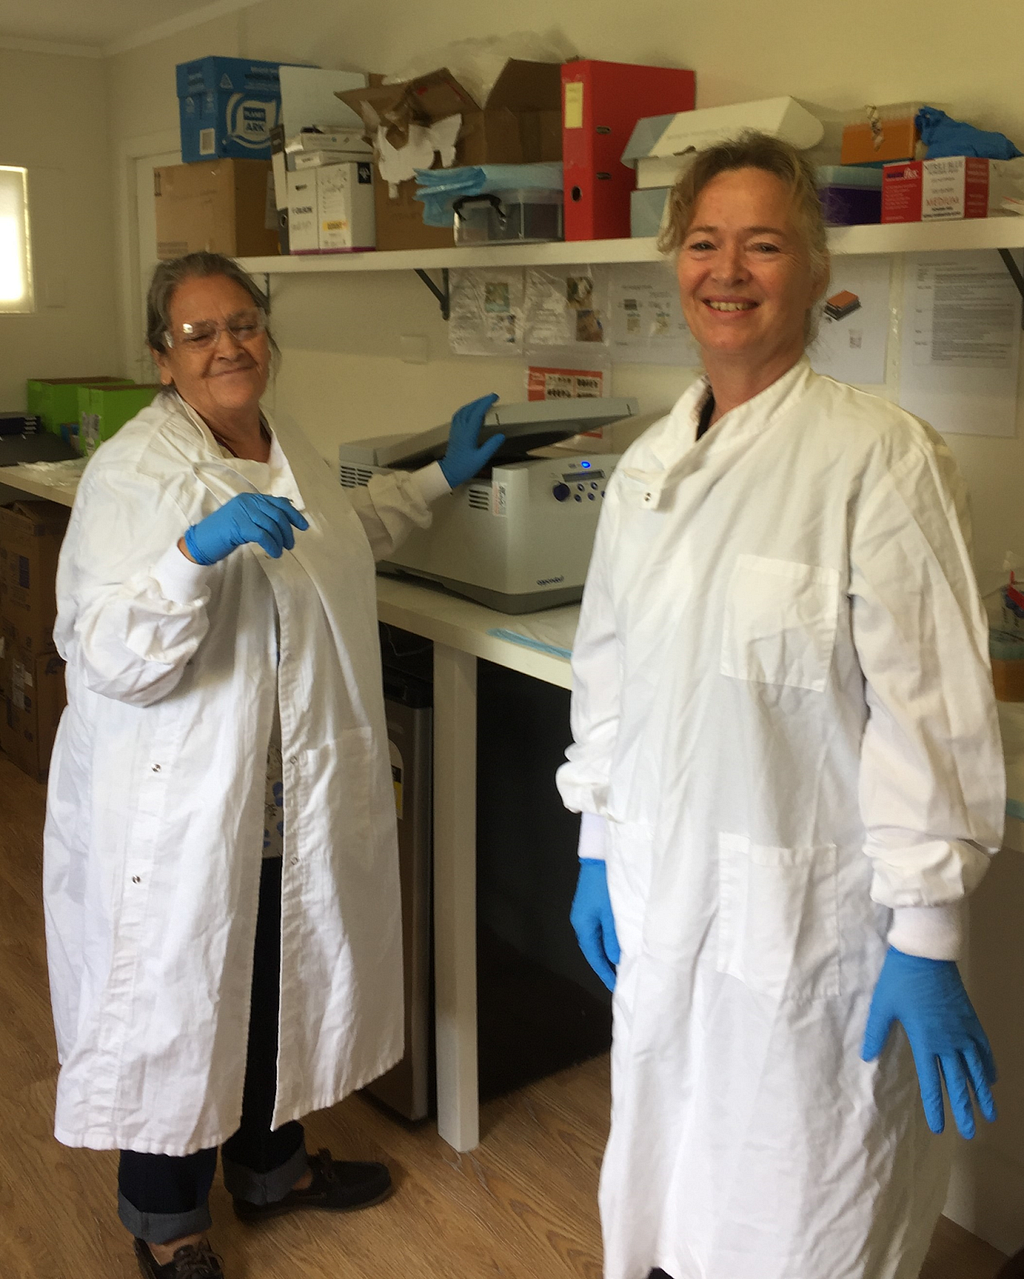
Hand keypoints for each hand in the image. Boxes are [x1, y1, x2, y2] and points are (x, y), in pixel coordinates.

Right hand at [184, 493, 308, 564]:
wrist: (201, 542)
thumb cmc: (224, 533)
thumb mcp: (245, 520)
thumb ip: (262, 516)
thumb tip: (285, 518)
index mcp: (250, 498)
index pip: (278, 503)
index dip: (293, 514)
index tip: (303, 526)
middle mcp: (247, 502)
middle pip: (277, 514)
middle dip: (288, 530)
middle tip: (290, 544)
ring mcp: (242, 513)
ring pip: (272, 525)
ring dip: (280, 540)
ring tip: (282, 550)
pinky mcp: (239, 526)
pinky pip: (263, 535)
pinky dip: (272, 545)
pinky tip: (274, 553)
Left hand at [438, 393, 505, 487]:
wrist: (448, 472)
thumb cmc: (464, 467)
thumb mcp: (481, 458)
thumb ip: (491, 446)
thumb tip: (501, 435)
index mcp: (468, 433)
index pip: (477, 412)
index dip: (486, 403)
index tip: (495, 398)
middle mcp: (461, 427)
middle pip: (470, 408)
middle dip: (481, 401)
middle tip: (492, 398)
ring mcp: (456, 428)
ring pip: (464, 410)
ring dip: (474, 403)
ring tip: (483, 402)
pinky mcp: (454, 431)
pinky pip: (459, 415)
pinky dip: (467, 409)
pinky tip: (470, 410)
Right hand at [570, 858, 620, 990]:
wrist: (599, 856)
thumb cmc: (605, 886)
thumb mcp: (612, 913)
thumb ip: (613, 938)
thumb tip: (616, 960)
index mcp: (582, 925)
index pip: (593, 956)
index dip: (604, 972)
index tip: (615, 987)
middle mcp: (581, 922)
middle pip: (593, 949)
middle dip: (605, 965)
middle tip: (620, 980)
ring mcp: (586, 913)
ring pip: (597, 940)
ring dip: (607, 953)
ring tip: (621, 966)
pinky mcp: (593, 905)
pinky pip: (600, 930)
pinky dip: (608, 941)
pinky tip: (618, 945)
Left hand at [861, 946, 996, 1138]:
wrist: (926, 953)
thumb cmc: (900, 979)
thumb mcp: (882, 1006)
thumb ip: (876, 1033)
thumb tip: (867, 1057)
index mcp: (925, 1041)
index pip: (931, 1082)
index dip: (936, 1107)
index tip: (939, 1128)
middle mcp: (948, 1042)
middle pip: (958, 1082)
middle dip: (964, 1110)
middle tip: (971, 1133)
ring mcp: (963, 1030)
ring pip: (976, 1069)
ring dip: (983, 1093)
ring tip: (990, 1115)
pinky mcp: (971, 1018)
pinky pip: (983, 1047)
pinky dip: (989, 1064)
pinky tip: (993, 1078)